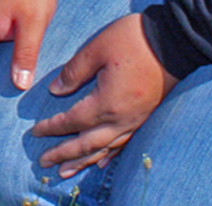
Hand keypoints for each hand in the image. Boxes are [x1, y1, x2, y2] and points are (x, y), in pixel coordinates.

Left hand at [32, 14, 177, 176]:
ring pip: (105, 149)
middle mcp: (121, 119)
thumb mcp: (96, 48)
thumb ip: (74, 71)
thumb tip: (55, 90)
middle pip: (87, 144)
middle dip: (64, 154)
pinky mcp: (145, 116)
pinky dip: (109, 155)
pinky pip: (124, 143)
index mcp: (106, 102)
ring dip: (83, 161)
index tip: (35, 132)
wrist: (175, 41)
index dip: (53, 128)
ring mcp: (135, 120)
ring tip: (66, 171)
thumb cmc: (133, 40)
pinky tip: (100, 161)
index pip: (73, 121)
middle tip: (43, 162)